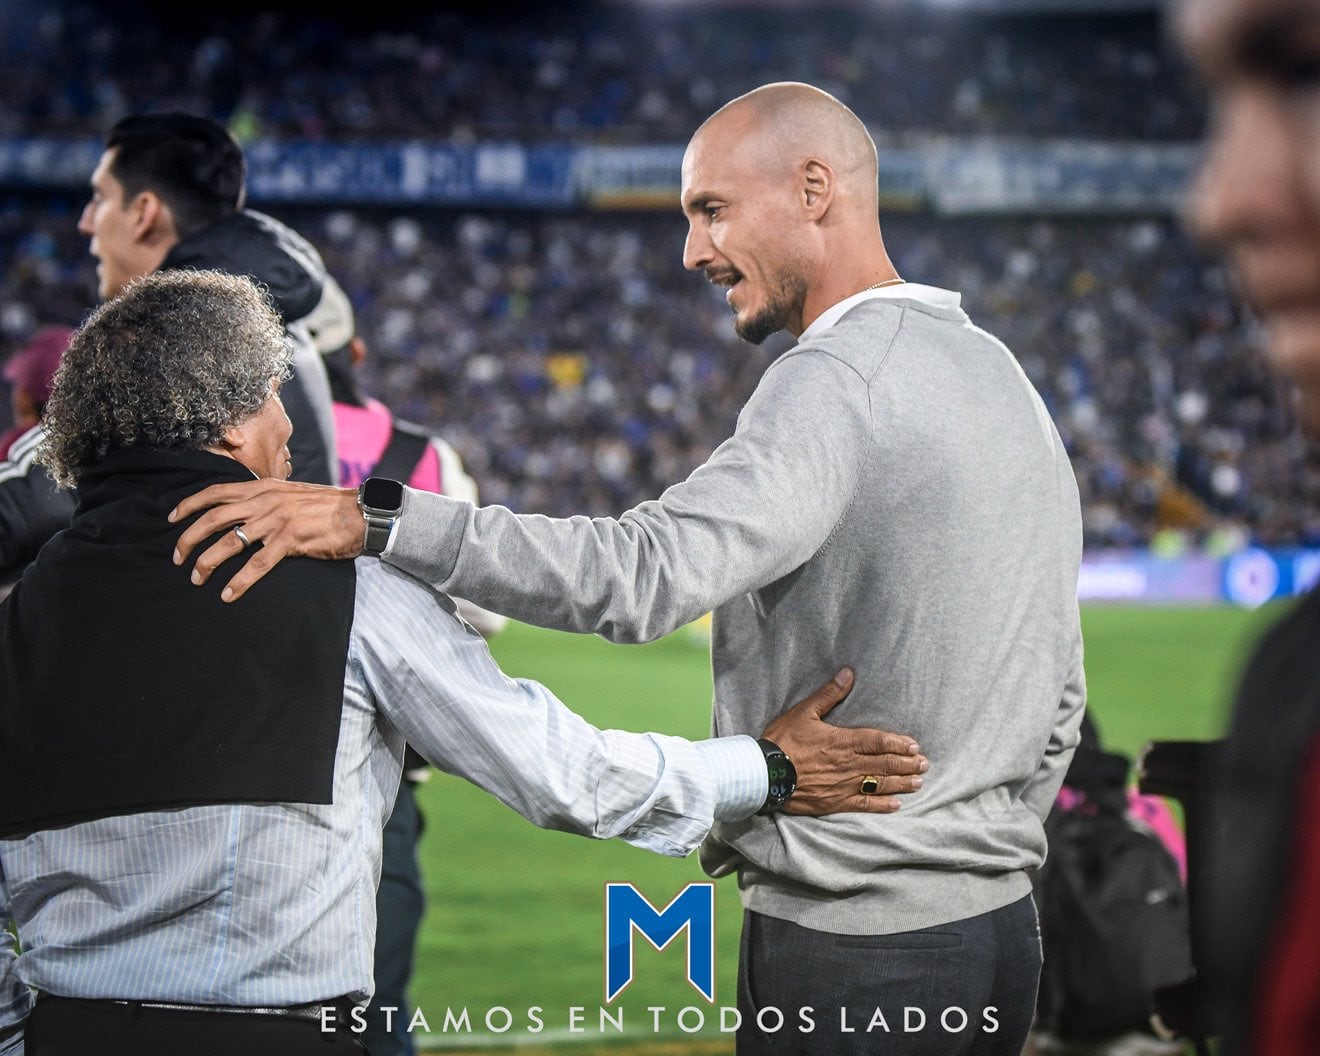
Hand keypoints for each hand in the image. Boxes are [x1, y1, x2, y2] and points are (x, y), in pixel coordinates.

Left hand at [170, 479, 363, 600]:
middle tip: (177, 558)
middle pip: (213, 518)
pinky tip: (228, 594)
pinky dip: (239, 581)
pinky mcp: (290, 540)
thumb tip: (246, 512)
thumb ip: (267, 500)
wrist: (361, 513)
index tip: (171, 519)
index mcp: (263, 487)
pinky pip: (257, 564)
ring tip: (196, 579)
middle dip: (188, 538)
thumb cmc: (328, 507)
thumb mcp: (291, 494)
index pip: (216, 492)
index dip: (189, 505)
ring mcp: (276, 521)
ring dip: (207, 562)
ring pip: (229, 542)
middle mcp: (265, 501)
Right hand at [763, 668, 927, 815]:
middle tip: (924, 764)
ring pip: (878, 784)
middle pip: (883, 764)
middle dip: (906, 764)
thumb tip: (848, 673)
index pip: (877, 742)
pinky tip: (895, 805)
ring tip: (918, 782)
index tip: (914, 746)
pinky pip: (863, 805)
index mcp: (842, 741)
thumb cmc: (783, 741)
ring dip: (900, 783)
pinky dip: (881, 805)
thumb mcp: (804, 712)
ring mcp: (843, 785)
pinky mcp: (835, 802)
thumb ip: (828, 694)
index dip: (898, 743)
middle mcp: (848, 764)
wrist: (765, 774)